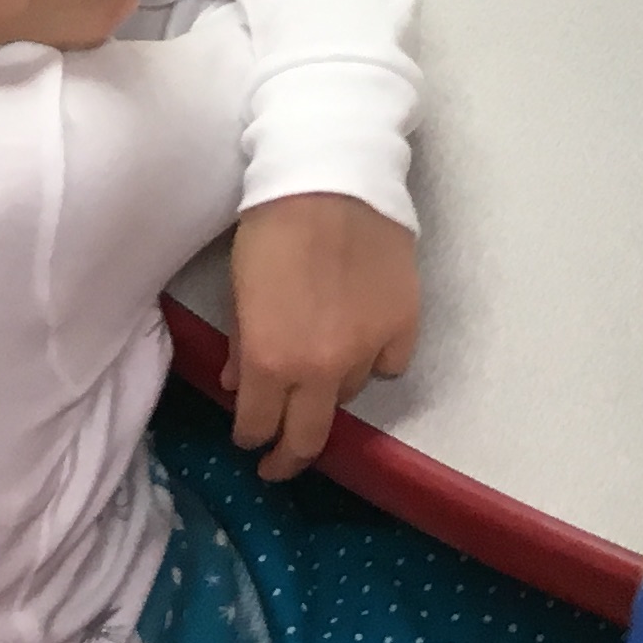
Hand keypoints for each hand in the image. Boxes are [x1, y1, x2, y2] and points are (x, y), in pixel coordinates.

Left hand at [226, 192, 420, 481]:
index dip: (250, 436)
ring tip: (322, 369)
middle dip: (288, 457)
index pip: (259, 426)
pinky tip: (364, 342)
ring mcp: (369, 349)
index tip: (248, 437)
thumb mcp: (240, 291)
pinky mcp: (405, 325)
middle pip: (308, 438)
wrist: (331, 180)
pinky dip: (375, 361)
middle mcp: (322, 369)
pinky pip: (390, 365)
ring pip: (349, 395)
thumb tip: (237, 381)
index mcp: (271, 362)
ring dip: (330, 391)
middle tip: (278, 463)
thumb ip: (241, 345)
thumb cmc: (271, 230)